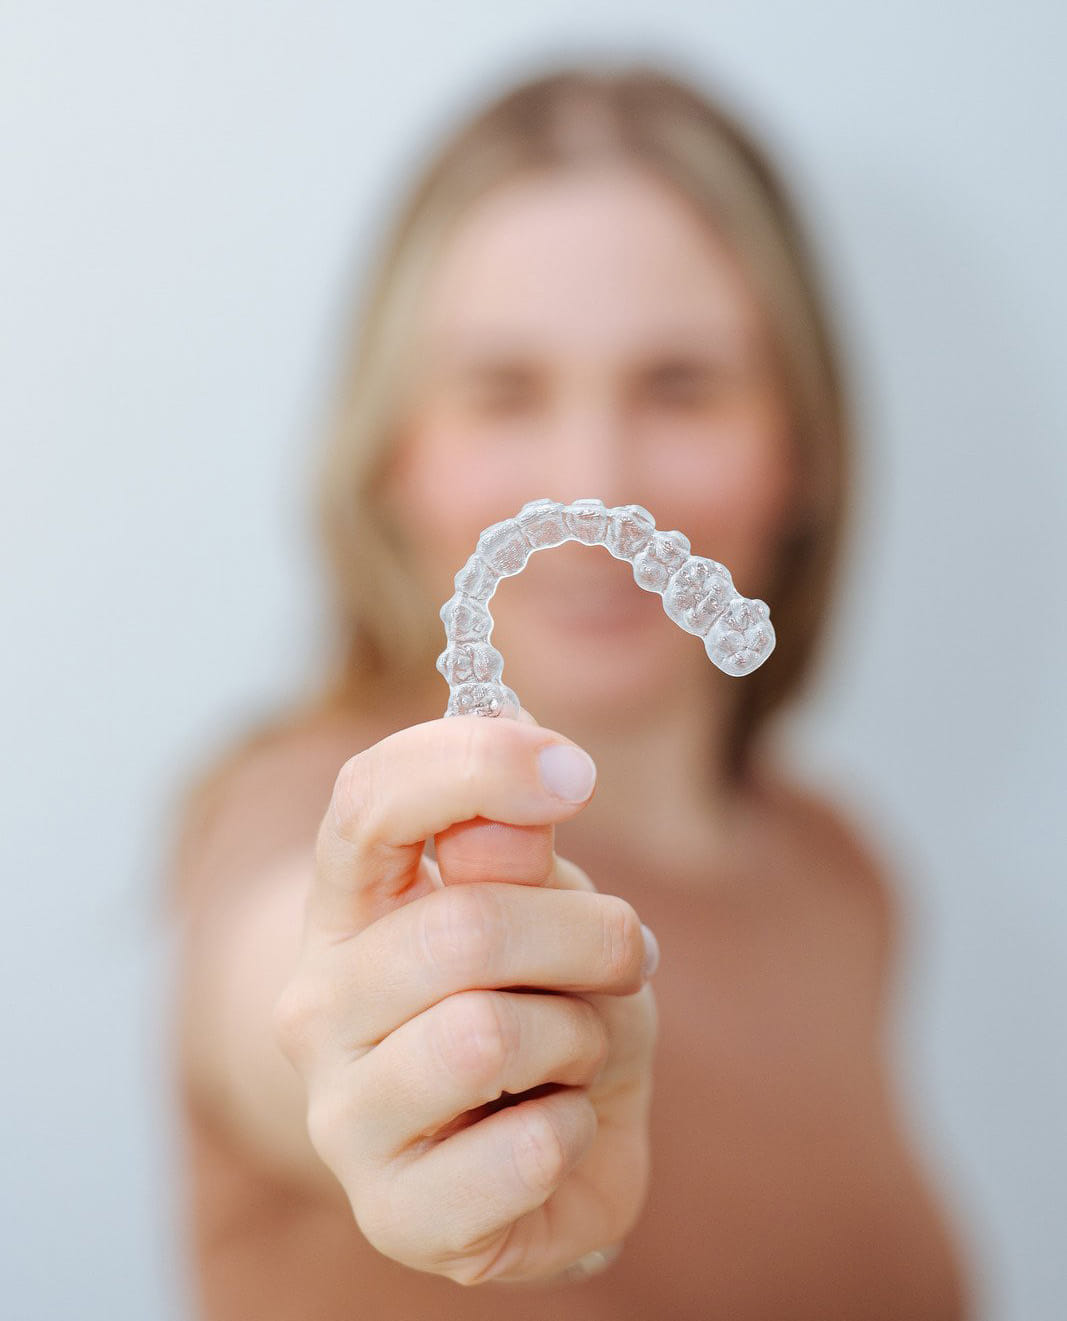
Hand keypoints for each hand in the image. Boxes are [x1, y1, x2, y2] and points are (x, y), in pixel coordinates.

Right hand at [273, 713, 657, 1284]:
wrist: (547, 1142)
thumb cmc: (543, 998)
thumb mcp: (552, 906)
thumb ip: (520, 855)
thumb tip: (515, 806)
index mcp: (349, 904)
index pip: (368, 801)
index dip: (474, 765)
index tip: (576, 771)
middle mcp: (317, 1002)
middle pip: (463, 928)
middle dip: (588, 936)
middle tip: (626, 956)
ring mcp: (341, 1115)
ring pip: (485, 1036)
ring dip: (579, 1037)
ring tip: (573, 1051)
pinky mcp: (392, 1215)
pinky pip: (524, 1151)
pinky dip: (576, 1131)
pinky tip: (554, 1130)